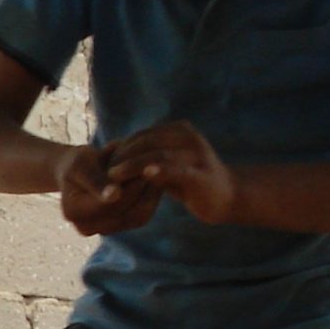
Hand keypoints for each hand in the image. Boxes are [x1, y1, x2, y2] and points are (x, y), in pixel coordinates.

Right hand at [58, 144, 160, 235]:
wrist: (81, 171)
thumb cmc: (80, 162)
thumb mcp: (83, 165)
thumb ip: (96, 180)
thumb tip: (114, 196)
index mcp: (72, 212)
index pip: (108, 202)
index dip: (128, 184)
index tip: (143, 162)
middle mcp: (85, 228)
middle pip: (124, 211)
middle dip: (140, 188)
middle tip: (155, 165)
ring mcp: (103, 230)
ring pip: (137, 216)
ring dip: (149, 194)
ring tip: (155, 172)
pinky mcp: (119, 227)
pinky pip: (142, 216)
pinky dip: (151, 198)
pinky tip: (155, 181)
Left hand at [107, 119, 236, 224]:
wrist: (228, 197)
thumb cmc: (192, 182)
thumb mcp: (167, 166)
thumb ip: (146, 158)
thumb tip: (114, 157)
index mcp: (178, 131)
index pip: (141, 136)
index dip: (119, 150)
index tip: (101, 165)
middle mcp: (187, 137)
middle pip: (146, 143)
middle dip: (121, 157)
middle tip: (102, 174)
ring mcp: (196, 154)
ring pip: (157, 154)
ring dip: (132, 165)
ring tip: (112, 177)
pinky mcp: (201, 174)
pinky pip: (176, 169)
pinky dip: (159, 170)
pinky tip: (144, 174)